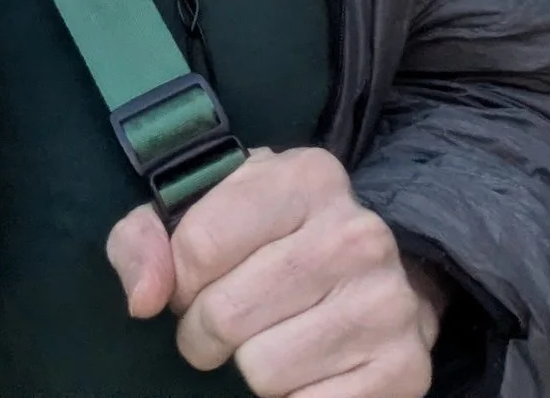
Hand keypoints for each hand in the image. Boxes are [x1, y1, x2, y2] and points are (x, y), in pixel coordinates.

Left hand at [105, 147, 443, 397]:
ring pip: (262, 370)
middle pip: (225, 315)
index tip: (192, 284)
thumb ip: (145, 238)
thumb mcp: (203, 213)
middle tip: (223, 324)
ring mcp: (388, 304)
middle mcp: (357, 235)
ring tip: (266, 341)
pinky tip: (303, 370)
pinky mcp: (406, 370)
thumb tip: (143, 299)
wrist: (370, 282)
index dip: (179, 281)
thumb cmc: (266, 242)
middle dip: (204, 332)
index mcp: (307, 179)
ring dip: (249, 367)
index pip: (198, 246)